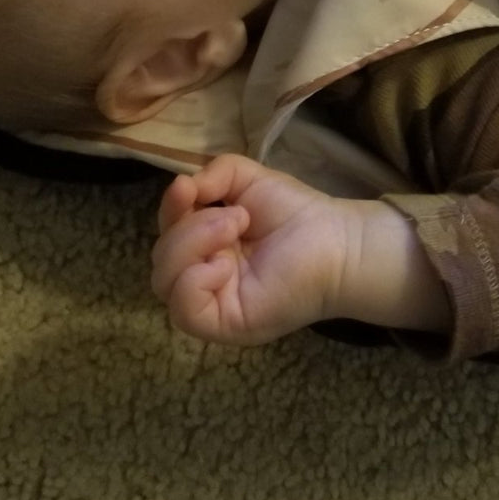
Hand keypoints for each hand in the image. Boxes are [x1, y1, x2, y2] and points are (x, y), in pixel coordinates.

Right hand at [150, 153, 355, 345]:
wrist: (338, 241)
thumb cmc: (296, 214)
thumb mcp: (249, 181)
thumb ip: (214, 175)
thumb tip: (181, 186)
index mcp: (206, 246)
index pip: (166, 232)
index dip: (169, 209)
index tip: (186, 188)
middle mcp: (204, 276)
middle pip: (161, 258)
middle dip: (187, 228)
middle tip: (235, 216)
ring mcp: (213, 303)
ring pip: (164, 283)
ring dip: (191, 246)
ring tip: (235, 227)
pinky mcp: (224, 324)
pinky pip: (183, 311)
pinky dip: (193, 281)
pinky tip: (223, 265)